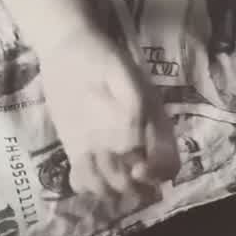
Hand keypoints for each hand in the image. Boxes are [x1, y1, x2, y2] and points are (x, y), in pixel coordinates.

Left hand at [39, 29, 179, 209]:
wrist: (68, 45)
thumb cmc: (101, 56)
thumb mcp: (122, 73)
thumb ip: (135, 107)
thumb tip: (136, 143)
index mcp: (151, 124)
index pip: (167, 165)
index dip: (157, 173)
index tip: (137, 167)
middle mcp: (132, 143)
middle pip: (141, 186)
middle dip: (130, 185)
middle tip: (111, 166)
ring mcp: (106, 150)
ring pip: (114, 190)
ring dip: (107, 188)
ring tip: (93, 167)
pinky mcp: (80, 150)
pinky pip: (85, 181)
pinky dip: (85, 184)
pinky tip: (79, 166)